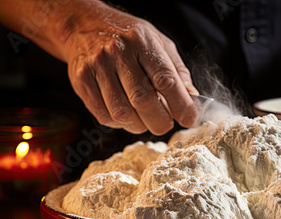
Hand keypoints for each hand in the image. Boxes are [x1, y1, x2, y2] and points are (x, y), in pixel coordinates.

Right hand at [62, 2, 197, 134]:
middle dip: (160, 121)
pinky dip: (120, 123)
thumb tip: (191, 98)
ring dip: (139, 124)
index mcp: (142, 42)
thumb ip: (177, 70)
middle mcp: (118, 53)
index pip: (165, 80)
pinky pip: (104, 115)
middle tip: (166, 124)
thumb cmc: (128, 37)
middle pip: (143, 100)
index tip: (188, 118)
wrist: (83, 24)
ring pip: (122, 112)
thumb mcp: (158, 42)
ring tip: (146, 119)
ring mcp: (97, 67)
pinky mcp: (81, 82)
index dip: (180, 105)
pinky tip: (127, 114)